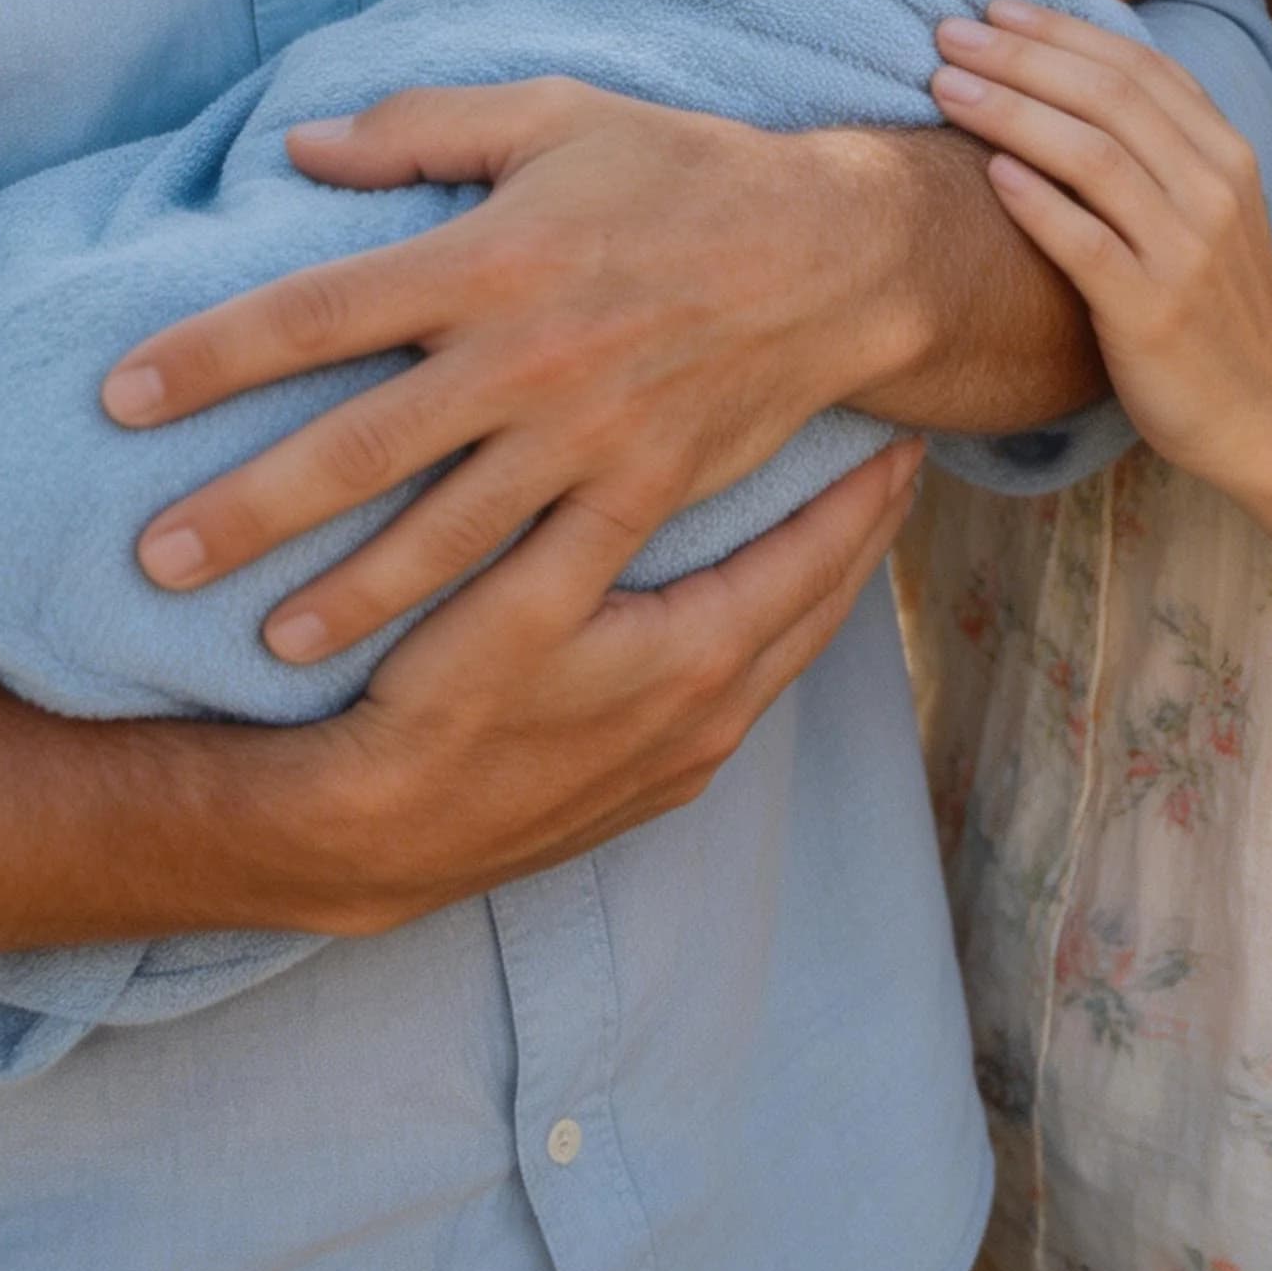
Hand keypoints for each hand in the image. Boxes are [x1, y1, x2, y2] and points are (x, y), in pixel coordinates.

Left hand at [102, 79, 898, 663]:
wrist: (833, 251)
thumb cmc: (678, 169)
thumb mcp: (552, 115)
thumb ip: (422, 128)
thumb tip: (301, 146)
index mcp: (491, 253)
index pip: (321, 308)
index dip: (215, 353)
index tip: (121, 394)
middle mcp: (527, 354)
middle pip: (361, 443)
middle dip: (250, 505)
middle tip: (152, 557)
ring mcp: (587, 437)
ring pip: (443, 533)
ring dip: (346, 591)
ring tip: (259, 640)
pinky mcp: (643, 495)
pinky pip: (547, 577)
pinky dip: (479, 628)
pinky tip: (421, 674)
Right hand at [301, 435, 924, 931]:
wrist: (366, 843)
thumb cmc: (436, 708)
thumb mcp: (517, 596)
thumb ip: (600, 514)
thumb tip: (680, 428)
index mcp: (700, 661)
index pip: (815, 559)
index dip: (863, 492)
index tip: (905, 431)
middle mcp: (711, 720)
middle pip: (816, 609)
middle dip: (860, 535)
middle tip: (897, 465)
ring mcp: (677, 764)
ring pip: (777, 655)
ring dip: (815, 587)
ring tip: (839, 526)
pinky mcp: (637, 791)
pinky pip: (734, 693)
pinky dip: (762, 634)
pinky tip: (744, 612)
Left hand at [930, 2, 1271, 491]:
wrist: (1267, 411)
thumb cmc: (1214, 303)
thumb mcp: (1206, 207)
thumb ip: (1156, 144)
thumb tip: (1067, 70)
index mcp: (1224, 152)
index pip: (1136, 64)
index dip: (1060, 29)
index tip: (992, 6)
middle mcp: (1211, 189)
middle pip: (1106, 96)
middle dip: (1020, 56)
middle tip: (947, 33)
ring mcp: (1185, 251)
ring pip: (1092, 156)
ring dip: (1012, 111)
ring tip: (946, 87)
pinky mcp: (1154, 312)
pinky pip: (1085, 243)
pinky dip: (1036, 201)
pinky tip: (988, 173)